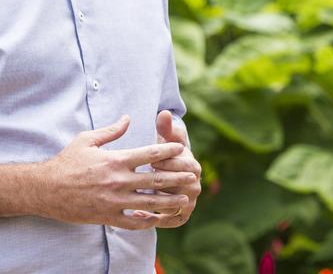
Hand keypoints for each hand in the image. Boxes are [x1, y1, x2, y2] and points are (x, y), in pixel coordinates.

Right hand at [35, 115, 195, 229]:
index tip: (182, 149)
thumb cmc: (66, 162)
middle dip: (178, 176)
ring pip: (151, 202)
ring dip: (171, 201)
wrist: (47, 189)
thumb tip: (128, 118)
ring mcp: (115, 201)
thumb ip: (110, 131)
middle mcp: (118, 180)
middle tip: (194, 176)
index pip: (150, 153)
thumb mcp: (87, 140)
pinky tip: (159, 218)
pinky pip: (134, 222)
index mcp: (115, 159)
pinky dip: (149, 221)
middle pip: (156, 178)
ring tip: (185, 200)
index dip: (169, 150)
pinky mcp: (108, 217)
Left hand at [145, 110, 202, 228]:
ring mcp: (189, 202)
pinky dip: (156, 219)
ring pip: (175, 204)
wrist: (170, 173)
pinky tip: (137, 212)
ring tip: (138, 197)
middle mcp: (195, 184)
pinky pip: (171, 220)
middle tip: (144, 177)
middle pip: (181, 184)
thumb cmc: (165, 154)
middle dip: (162, 181)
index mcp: (193, 165)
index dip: (168, 161)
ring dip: (159, 201)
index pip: (185, 164)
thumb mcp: (166, 140)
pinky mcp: (181, 215)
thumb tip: (164, 112)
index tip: (152, 160)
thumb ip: (166, 128)